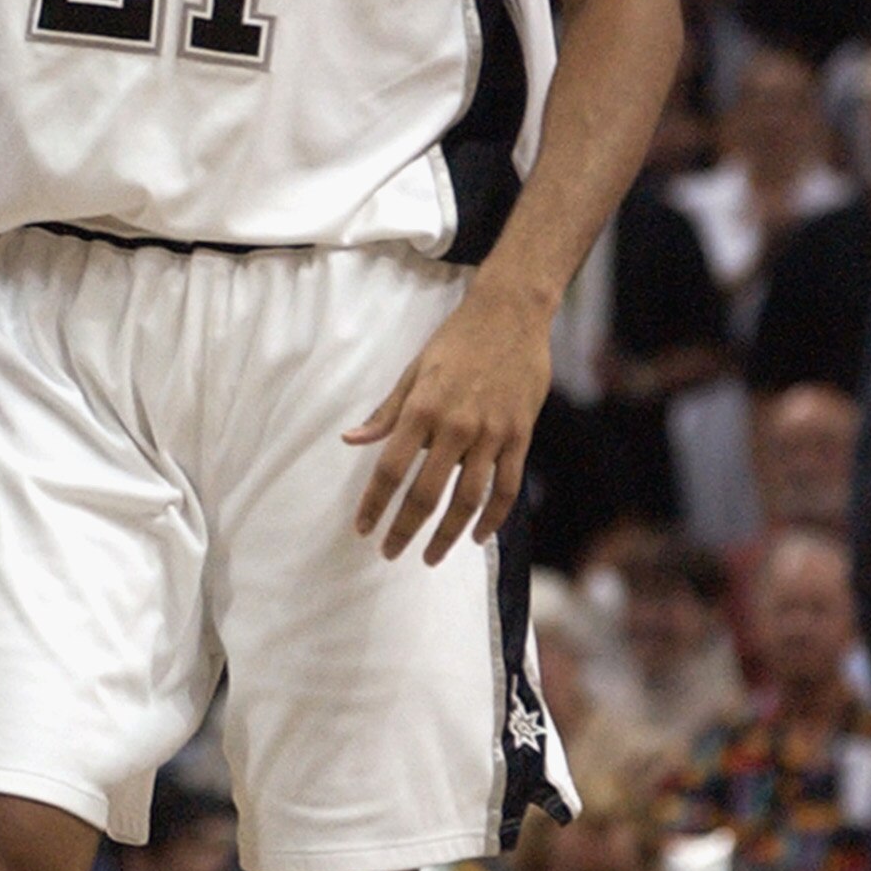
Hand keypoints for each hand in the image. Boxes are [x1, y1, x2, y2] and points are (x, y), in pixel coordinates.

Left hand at [348, 285, 549, 561]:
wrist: (511, 313)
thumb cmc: (456, 340)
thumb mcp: (412, 371)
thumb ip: (385, 412)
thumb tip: (351, 440)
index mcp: (422, 409)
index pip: (391, 469)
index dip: (374, 504)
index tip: (363, 529)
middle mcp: (456, 426)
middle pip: (426, 493)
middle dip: (405, 529)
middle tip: (390, 552)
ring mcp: (492, 433)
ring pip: (468, 499)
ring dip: (448, 534)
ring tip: (432, 556)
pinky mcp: (520, 435)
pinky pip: (507, 487)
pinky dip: (493, 518)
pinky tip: (477, 536)